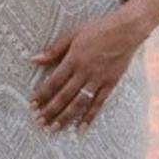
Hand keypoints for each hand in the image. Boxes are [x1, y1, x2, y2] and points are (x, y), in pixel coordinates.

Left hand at [30, 14, 140, 129]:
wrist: (126, 30)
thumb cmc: (97, 30)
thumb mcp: (72, 35)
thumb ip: (54, 50)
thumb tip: (33, 60)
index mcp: (74, 59)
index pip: (54, 81)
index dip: (42, 94)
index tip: (32, 105)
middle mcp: (85, 72)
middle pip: (64, 95)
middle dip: (50, 110)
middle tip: (39, 122)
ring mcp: (98, 79)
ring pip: (79, 102)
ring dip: (66, 117)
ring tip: (54, 128)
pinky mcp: (110, 84)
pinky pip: (98, 103)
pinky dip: (90, 116)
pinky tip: (81, 128)